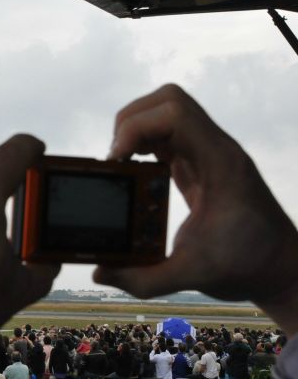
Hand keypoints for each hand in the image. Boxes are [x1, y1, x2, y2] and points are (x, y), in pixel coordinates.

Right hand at [96, 84, 297, 333]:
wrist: (283, 269)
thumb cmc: (247, 267)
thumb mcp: (193, 275)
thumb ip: (143, 277)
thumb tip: (98, 273)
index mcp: (220, 164)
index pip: (174, 113)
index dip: (136, 127)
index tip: (117, 160)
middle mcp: (217, 149)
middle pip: (168, 101)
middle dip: (131, 122)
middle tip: (116, 158)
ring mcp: (210, 152)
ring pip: (167, 112)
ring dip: (136, 129)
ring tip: (121, 162)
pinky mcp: (203, 163)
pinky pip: (169, 134)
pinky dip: (145, 143)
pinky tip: (135, 172)